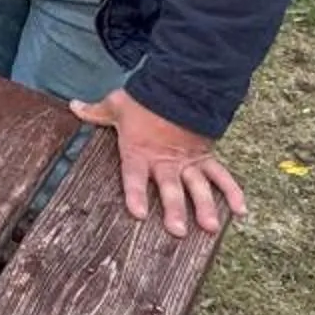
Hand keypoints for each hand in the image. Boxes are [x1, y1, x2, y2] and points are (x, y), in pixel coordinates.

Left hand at [73, 87, 246, 238]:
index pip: (135, 176)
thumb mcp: (116, 105)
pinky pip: (221, 175)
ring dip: (205, 206)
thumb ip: (96, 112)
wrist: (179, 83)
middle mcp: (165, 160)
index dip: (136, 194)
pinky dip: (233, 191)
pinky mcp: (205, 156)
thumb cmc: (144, 98)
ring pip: (198, 186)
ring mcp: (187, 160)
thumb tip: (74, 107)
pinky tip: (241, 209)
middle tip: (177, 230)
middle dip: (174, 209)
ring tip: (210, 227)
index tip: (138, 213)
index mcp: (139, 151)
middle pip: (170, 188)